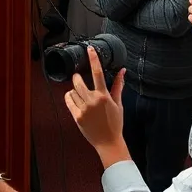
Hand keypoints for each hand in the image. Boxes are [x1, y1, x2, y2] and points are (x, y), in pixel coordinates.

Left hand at [64, 48, 128, 163]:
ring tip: (80, 95)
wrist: (109, 143)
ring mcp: (83, 109)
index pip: (97, 73)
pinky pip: (68, 100)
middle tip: (79, 79)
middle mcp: (92, 101)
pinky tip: (75, 101)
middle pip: (78, 81)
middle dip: (77, 78)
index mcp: (104, 96)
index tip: (90, 49)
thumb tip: (122, 71)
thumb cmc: (115, 123)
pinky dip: (69, 97)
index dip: (93, 59)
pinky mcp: (76, 116)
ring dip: (74, 90)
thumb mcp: (118, 104)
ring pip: (71, 90)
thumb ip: (118, 86)